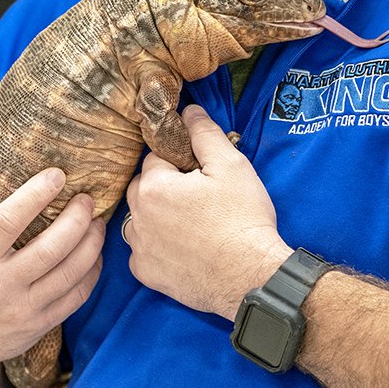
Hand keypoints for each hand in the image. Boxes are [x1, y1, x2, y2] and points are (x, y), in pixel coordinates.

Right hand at [0, 153, 104, 379]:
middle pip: (50, 249)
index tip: (58, 175)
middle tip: (88, 198)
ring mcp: (22, 308)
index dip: (36, 195)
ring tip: (98, 221)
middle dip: (77, 219)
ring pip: (70, 273)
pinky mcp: (38, 325)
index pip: (8, 222)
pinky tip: (94, 253)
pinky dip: (91, 272)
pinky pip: (76, 297)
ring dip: (91, 244)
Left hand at [123, 106, 291, 319]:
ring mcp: (139, 248)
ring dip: (157, 216)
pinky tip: (185, 248)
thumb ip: (204, 134)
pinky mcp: (146, 274)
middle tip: (199, 200)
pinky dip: (158, 247)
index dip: (180, 164)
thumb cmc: (243, 220)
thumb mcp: (231, 166)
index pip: (156, 159)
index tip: (201, 177)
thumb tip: (189, 110)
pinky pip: (143, 251)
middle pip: (143, 188)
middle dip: (164, 188)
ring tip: (192, 224)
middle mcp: (137, 216)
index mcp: (153, 186)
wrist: (251, 277)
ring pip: (140, 219)